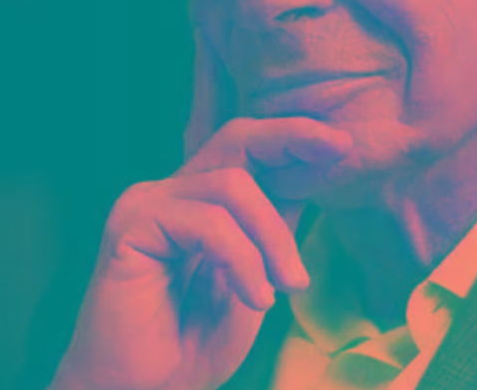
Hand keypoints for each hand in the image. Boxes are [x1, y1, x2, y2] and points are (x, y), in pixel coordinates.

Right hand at [48, 117, 353, 389]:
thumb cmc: (195, 340)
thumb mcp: (259, 274)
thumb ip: (275, 226)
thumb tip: (317, 176)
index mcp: (201, 198)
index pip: (249, 148)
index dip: (295, 136)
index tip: (344, 143)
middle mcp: (173, 190)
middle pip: (237, 139)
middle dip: (292, 138)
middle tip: (338, 150)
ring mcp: (148, 202)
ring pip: (232, 186)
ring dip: (273, 238)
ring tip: (287, 285)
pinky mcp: (131, 225)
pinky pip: (208, 224)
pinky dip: (242, 260)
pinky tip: (254, 298)